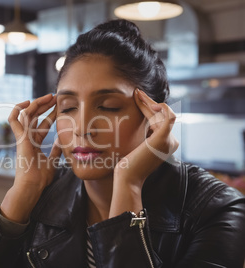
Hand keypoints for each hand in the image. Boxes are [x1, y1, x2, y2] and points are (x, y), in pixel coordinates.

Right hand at [0, 94, 60, 222]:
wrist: (33, 186)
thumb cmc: (40, 177)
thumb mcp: (52, 161)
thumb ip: (55, 150)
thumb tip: (62, 142)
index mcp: (34, 143)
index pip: (42, 124)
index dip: (50, 115)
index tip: (59, 107)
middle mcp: (27, 138)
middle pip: (34, 117)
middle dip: (44, 106)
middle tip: (55, 97)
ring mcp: (22, 137)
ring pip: (26, 114)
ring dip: (36, 104)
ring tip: (48, 97)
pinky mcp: (19, 138)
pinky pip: (14, 120)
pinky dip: (18, 109)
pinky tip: (28, 102)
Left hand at [110, 89, 178, 216]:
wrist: (127, 177)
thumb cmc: (128, 164)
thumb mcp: (137, 145)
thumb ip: (142, 134)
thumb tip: (139, 120)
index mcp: (167, 144)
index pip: (159, 120)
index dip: (149, 107)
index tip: (137, 96)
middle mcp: (172, 142)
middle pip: (161, 115)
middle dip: (148, 102)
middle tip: (136, 92)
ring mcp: (169, 141)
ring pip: (162, 113)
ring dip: (150, 102)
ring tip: (137, 94)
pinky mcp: (163, 138)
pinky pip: (168, 116)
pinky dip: (161, 107)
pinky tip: (149, 103)